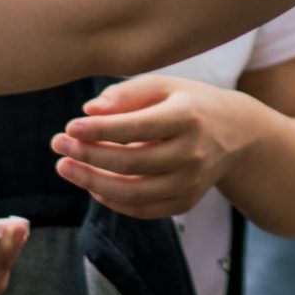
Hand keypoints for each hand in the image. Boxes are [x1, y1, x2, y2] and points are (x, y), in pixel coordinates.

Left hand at [53, 74, 255, 220]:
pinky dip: (112, 200)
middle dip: (87, 155)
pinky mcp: (186, 202)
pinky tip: (92, 185)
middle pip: (130, 163)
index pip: (136, 127)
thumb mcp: (163, 86)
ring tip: (65, 167)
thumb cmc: (189, 102)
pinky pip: (142, 209)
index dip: (99, 129)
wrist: (236, 133)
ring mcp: (191, 182)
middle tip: (57, 144)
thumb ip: (126, 94)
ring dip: (91, 182)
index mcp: (188, 116)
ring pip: (132, 192)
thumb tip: (88, 112)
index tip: (70, 125)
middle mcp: (193, 152)